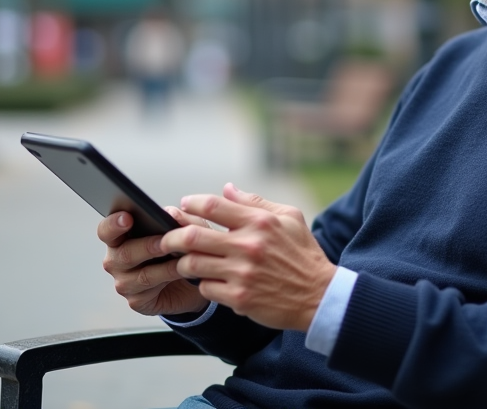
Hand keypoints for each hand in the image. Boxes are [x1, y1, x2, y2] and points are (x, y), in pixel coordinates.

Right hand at [98, 207, 209, 316]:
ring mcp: (124, 283)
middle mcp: (116, 261)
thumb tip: (170, 214)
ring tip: (183, 257)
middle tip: (165, 241)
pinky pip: (151, 290)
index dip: (113, 224)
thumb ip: (177, 218)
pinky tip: (184, 273)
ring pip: (141, 274)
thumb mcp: (184, 228)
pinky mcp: (136, 301)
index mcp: (119, 237)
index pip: (106, 230)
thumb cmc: (182, 247)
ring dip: (164, 266)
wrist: (194, 278)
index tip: (127, 217)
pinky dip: (169, 279)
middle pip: (124, 254)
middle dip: (147, 246)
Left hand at [160, 183, 337, 331]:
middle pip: (193, 236)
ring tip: (185, 261)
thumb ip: (255, 202)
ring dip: (184, 262)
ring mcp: (242, 273)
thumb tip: (226, 189)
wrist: (319, 296)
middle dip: (172, 236)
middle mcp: (249, 246)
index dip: (191, 204)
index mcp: (259, 222)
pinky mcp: (239, 297)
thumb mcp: (289, 217)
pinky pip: (206, 288)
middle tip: (166, 238)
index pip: (212, 205)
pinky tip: (210, 280)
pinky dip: (203, 284)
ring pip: (193, 264)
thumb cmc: (303, 254)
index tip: (183, 206)